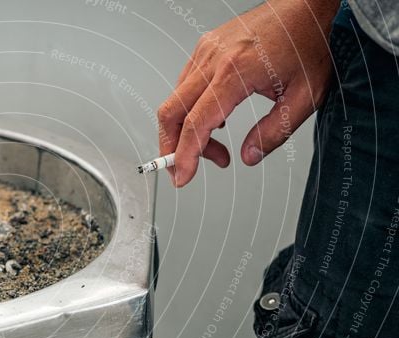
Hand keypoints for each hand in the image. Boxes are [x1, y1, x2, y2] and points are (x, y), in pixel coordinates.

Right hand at [157, 0, 338, 186]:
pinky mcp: (205, 49)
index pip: (196, 123)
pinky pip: (184, 86)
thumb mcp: (304, 96)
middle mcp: (213, 60)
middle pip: (171, 111)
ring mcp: (205, 52)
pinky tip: (215, 120)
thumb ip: (274, 132)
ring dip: (185, 131)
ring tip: (216, 148)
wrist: (307, 6)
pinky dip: (191, 110)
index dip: (185, 155)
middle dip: (170, 147)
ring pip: (175, 100)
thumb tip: (248, 156)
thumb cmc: (309, 42)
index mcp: (235, 72)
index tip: (182, 177)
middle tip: (184, 169)